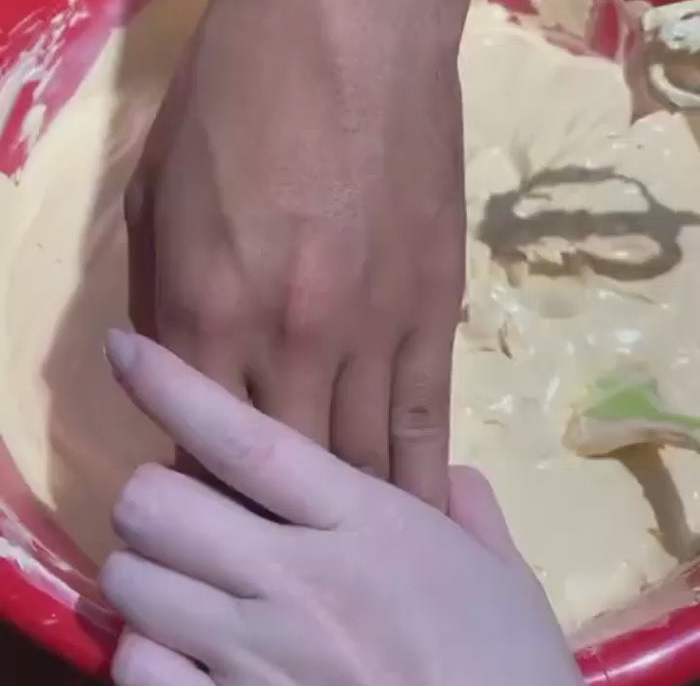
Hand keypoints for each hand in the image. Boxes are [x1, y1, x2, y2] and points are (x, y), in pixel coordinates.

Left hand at [101, 330, 582, 685]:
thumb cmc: (505, 664)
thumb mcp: (501, 572)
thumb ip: (468, 506)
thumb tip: (448, 472)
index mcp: (364, 524)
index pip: (245, 439)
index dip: (173, 385)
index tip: (127, 350)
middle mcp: (298, 579)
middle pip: (158, 505)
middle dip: (155, 495)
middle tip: (187, 509)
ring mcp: (259, 657)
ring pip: (134, 582)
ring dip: (148, 569)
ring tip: (184, 577)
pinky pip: (139, 669)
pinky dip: (146, 649)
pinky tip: (183, 648)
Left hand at [126, 0, 470, 508]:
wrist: (349, 32)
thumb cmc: (238, 102)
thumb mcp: (157, 198)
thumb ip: (164, 303)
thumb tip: (177, 378)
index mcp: (209, 310)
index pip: (197, 443)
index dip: (202, 493)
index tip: (211, 518)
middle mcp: (292, 339)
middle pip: (280, 471)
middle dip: (275, 526)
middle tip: (278, 557)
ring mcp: (373, 330)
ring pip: (360, 460)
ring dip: (352, 522)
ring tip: (353, 569)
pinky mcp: (434, 313)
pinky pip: (424, 420)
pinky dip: (416, 482)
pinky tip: (418, 524)